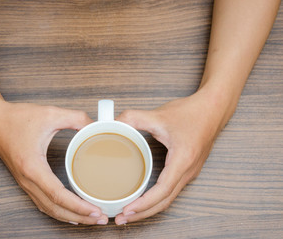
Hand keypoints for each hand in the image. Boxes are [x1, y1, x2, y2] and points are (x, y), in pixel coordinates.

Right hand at [0, 102, 108, 224]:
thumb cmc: (17, 118)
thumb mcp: (51, 114)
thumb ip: (76, 118)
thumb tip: (96, 126)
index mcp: (33, 166)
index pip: (57, 195)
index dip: (78, 206)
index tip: (96, 211)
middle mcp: (27, 180)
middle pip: (55, 208)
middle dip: (80, 217)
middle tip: (101, 219)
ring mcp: (24, 183)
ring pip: (48, 209)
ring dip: (70, 216)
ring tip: (91, 218)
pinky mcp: (25, 181)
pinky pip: (42, 203)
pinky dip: (58, 211)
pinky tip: (70, 212)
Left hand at [115, 90, 228, 223]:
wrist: (214, 108)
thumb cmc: (192, 113)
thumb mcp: (159, 114)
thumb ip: (133, 118)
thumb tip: (113, 124)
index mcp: (182, 160)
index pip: (163, 190)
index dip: (144, 203)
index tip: (126, 210)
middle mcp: (188, 171)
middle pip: (165, 201)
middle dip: (143, 213)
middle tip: (121, 219)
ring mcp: (190, 172)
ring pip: (169, 198)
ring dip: (150, 209)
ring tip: (129, 213)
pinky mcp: (188, 170)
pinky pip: (172, 190)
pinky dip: (157, 199)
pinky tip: (143, 199)